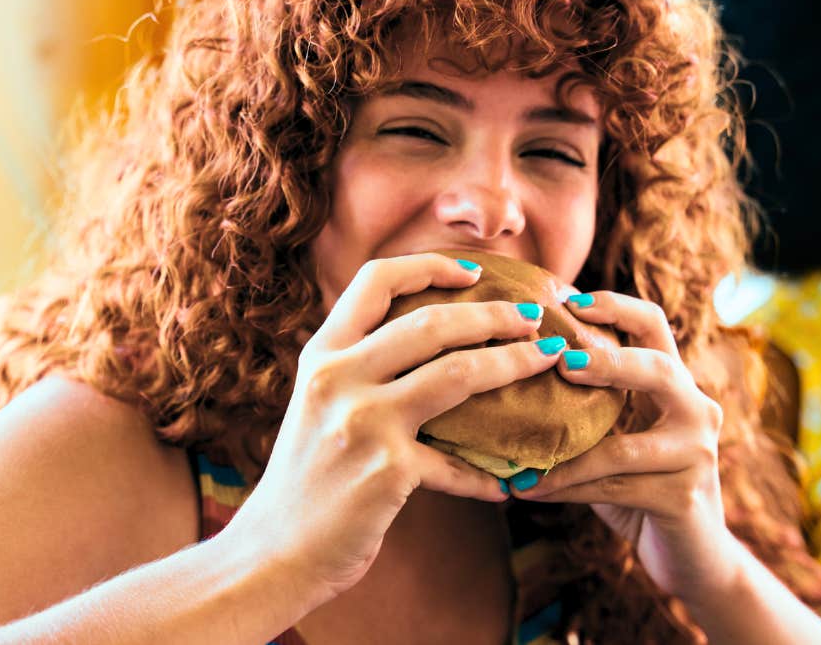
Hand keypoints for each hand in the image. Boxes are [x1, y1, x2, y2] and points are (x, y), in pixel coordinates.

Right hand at [219, 253, 563, 602]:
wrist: (274, 552)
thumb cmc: (307, 478)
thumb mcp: (319, 404)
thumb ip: (360, 367)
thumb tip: (431, 337)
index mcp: (322, 355)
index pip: (376, 280)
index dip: (430, 266)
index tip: (474, 273)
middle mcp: (338, 379)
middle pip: (432, 323)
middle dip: (494, 316)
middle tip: (532, 320)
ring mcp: (363, 423)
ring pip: (458, 374)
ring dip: (513, 365)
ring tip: (546, 362)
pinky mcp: (388, 471)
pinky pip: (458, 464)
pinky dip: (488, 474)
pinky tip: (510, 480)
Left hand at [510, 290, 738, 598]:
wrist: (692, 557)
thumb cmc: (642, 489)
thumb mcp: (619, 438)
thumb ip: (590, 408)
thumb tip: (514, 371)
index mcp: (678, 386)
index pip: (655, 326)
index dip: (617, 307)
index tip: (571, 301)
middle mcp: (698, 411)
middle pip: (658, 369)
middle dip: (607, 363)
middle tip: (558, 364)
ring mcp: (697, 454)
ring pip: (624, 447)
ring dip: (563, 455)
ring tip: (517, 458)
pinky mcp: (685, 496)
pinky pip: (615, 489)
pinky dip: (567, 489)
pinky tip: (530, 491)